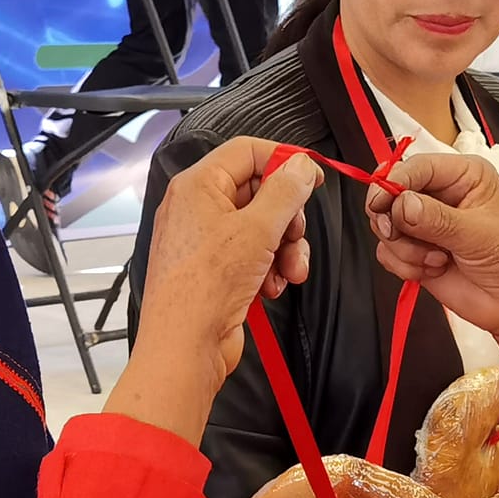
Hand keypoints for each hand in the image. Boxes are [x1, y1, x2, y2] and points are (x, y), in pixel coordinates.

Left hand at [109, 138, 322, 443]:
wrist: (184, 345)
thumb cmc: (208, 285)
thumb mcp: (258, 229)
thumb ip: (286, 191)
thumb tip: (303, 166)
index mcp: (198, 185)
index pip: (247, 151)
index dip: (284, 160)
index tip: (314, 179)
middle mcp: (198, 207)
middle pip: (259, 191)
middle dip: (287, 217)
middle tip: (295, 237)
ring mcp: (205, 239)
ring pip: (261, 227)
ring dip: (285, 248)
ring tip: (290, 271)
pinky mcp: (214, 269)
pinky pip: (253, 254)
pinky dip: (269, 268)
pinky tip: (272, 287)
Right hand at [364, 152, 498, 381]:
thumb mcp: (478, 234)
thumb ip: (436, 219)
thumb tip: (400, 205)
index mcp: (463, 175)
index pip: (415, 167)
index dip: (393, 182)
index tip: (381, 203)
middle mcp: (440, 195)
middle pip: (391, 194)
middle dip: (392, 219)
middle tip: (399, 234)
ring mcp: (425, 225)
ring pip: (386, 226)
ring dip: (405, 248)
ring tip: (437, 260)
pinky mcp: (416, 252)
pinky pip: (388, 253)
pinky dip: (404, 265)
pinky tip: (433, 270)